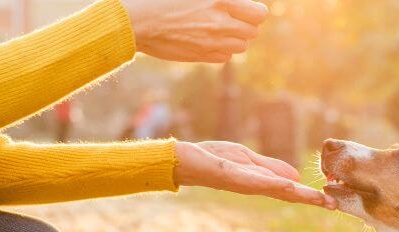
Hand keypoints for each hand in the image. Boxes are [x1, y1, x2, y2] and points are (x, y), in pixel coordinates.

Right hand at [121, 0, 267, 62]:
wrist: (138, 22)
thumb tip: (231, 1)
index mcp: (220, 0)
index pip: (259, 14)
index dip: (254, 11)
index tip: (245, 8)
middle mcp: (220, 24)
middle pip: (253, 32)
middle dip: (246, 25)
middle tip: (233, 18)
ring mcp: (211, 43)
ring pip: (241, 47)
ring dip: (235, 38)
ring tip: (220, 29)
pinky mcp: (201, 56)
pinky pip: (225, 58)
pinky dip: (222, 50)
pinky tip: (209, 40)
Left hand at [174, 141, 336, 208]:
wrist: (185, 160)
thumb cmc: (214, 158)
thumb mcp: (248, 160)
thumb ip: (271, 168)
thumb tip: (297, 179)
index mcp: (260, 182)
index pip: (289, 191)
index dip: (310, 196)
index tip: (332, 202)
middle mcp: (254, 186)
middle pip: (286, 194)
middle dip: (309, 199)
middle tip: (333, 206)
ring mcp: (243, 183)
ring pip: (274, 190)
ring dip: (297, 194)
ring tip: (318, 198)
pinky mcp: (231, 176)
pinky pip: (254, 181)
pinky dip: (273, 183)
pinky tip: (288, 186)